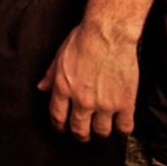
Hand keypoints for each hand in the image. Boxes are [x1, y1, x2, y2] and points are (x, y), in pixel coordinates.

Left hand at [36, 21, 138, 141]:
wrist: (109, 32)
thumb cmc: (84, 38)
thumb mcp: (60, 55)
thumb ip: (51, 75)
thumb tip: (42, 87)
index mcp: (63, 88)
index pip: (57, 116)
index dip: (60, 125)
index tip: (63, 127)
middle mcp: (82, 99)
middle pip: (79, 129)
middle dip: (80, 134)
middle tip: (83, 133)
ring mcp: (104, 103)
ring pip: (101, 131)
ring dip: (101, 131)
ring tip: (102, 127)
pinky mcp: (125, 103)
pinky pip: (124, 127)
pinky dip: (123, 129)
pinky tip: (121, 124)